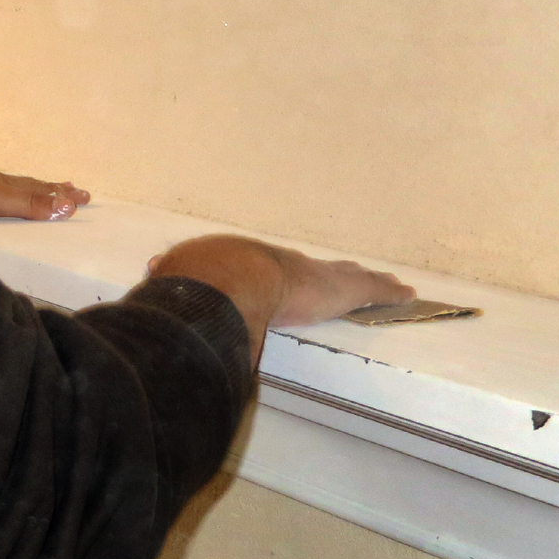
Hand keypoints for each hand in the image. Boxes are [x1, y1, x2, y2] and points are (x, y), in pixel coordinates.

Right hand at [147, 235, 414, 361]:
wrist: (229, 278)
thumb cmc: (204, 281)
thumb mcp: (182, 278)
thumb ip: (171, 277)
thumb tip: (150, 271)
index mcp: (257, 266)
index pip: (279, 270)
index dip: (287, 276)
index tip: (292, 280)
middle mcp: (291, 265)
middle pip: (323, 268)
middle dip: (338, 274)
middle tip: (350, 274)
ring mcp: (319, 275)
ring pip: (353, 277)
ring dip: (371, 281)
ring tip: (391, 283)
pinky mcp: (342, 289)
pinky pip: (374, 290)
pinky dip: (390, 293)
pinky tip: (407, 294)